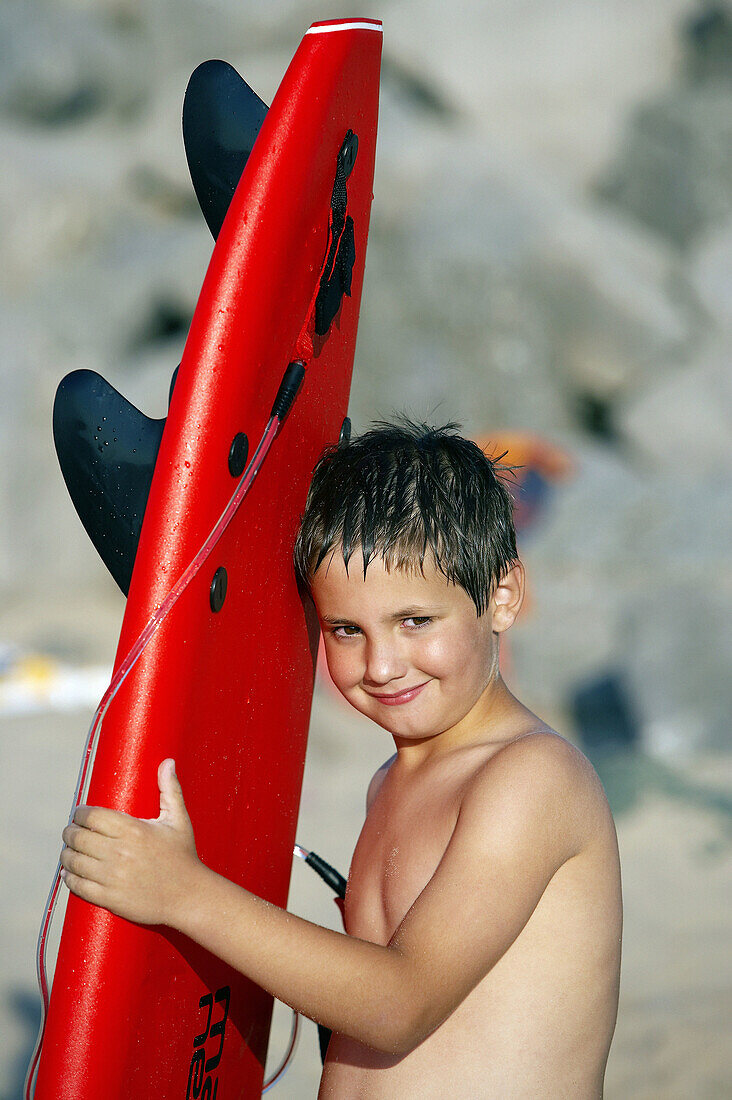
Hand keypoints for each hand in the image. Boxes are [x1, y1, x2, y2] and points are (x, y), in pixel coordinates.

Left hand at [60, 759, 202, 926]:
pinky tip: (70, 872)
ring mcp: (112, 877)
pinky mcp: (109, 898)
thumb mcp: (178, 820)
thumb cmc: (183, 856)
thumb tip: (168, 762)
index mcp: (133, 830)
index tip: (80, 815)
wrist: (189, 896)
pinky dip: (69, 878)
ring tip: (70, 851)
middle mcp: (119, 852)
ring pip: (73, 861)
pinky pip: (77, 885)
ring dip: (67, 854)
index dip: (80, 813)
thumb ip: (170, 789)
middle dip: (70, 832)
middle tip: (72, 831)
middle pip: (77, 837)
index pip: (91, 816)